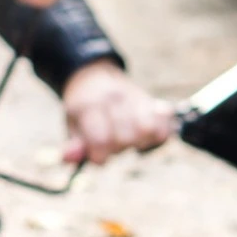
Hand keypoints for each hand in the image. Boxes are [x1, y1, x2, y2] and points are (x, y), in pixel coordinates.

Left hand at [61, 60, 178, 164]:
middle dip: (118, 148)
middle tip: (112, 142)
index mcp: (88, 105)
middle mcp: (113, 98)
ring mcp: (134, 96)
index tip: (99, 156)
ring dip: (138, 141)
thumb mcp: (72, 125)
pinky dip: (159, 132)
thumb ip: (74, 146)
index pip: (101, 139)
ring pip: (146, 130)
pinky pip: (164, 122)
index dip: (100, 155)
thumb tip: (71, 158)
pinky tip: (148, 134)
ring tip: (129, 138)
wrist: (94, 77)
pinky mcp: (152, 100)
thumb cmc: (83, 110)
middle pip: (125, 139)